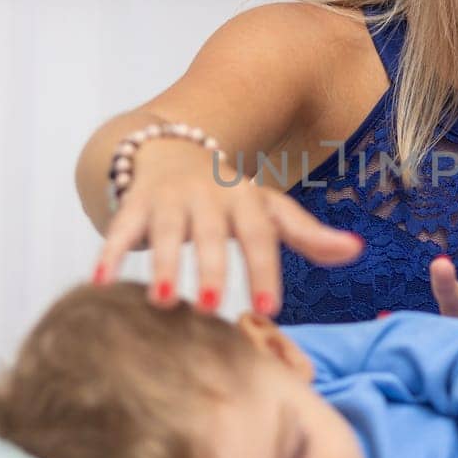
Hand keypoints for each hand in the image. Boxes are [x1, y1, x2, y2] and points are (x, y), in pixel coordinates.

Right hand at [94, 139, 363, 312]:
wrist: (170, 147)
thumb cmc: (228, 196)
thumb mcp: (268, 210)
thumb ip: (308, 235)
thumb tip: (356, 251)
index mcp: (246, 202)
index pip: (260, 237)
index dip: (265, 271)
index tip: (271, 309)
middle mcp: (208, 198)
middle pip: (213, 234)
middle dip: (213, 267)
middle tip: (214, 306)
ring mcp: (169, 199)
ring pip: (167, 231)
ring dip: (165, 263)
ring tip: (163, 301)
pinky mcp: (134, 203)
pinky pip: (121, 228)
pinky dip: (111, 253)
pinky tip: (101, 283)